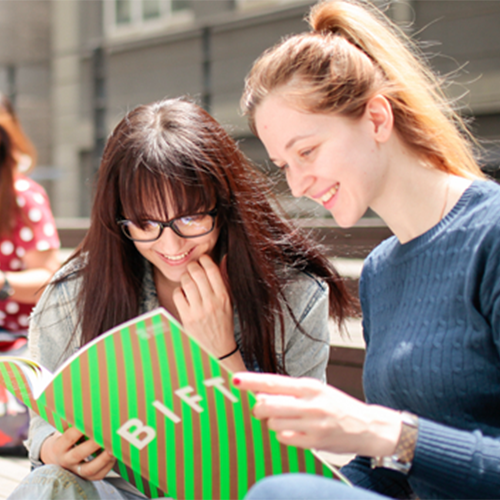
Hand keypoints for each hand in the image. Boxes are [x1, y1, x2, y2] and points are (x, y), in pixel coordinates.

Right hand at [40, 427, 115, 480]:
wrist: (58, 458)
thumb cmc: (66, 438)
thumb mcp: (64, 430)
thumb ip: (74, 422)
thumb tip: (88, 407)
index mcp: (59, 447)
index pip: (69, 438)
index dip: (79, 430)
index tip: (90, 420)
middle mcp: (66, 460)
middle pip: (79, 454)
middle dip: (93, 444)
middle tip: (104, 434)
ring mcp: (76, 471)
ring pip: (89, 468)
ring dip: (103, 459)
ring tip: (113, 448)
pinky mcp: (87, 477)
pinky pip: (98, 474)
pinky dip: (108, 465)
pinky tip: (115, 455)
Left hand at [173, 255, 235, 358]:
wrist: (218, 347)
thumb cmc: (223, 321)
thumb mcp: (229, 300)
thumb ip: (225, 279)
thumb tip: (223, 258)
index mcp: (223, 296)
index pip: (212, 270)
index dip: (205, 260)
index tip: (203, 260)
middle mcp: (211, 302)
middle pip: (197, 273)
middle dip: (193, 266)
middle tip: (192, 267)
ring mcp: (198, 310)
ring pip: (186, 282)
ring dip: (185, 277)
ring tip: (187, 280)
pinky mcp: (187, 317)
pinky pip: (178, 295)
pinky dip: (179, 291)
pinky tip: (183, 294)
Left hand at [233, 372, 401, 456]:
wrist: (368, 426)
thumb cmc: (336, 406)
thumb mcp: (316, 391)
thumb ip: (289, 392)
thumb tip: (260, 394)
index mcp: (308, 386)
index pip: (273, 382)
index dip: (252, 381)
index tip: (236, 379)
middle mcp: (310, 402)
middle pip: (268, 405)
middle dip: (258, 409)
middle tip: (261, 410)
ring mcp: (313, 422)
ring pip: (274, 424)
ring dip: (273, 424)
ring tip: (287, 421)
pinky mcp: (315, 440)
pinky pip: (285, 439)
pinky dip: (284, 436)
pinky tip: (295, 432)